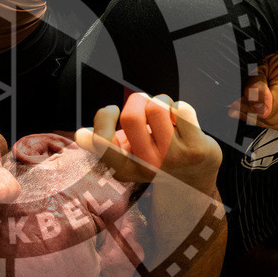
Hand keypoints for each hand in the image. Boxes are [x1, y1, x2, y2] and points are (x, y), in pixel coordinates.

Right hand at [75, 92, 221, 193]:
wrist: (193, 177)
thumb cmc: (154, 156)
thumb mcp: (126, 154)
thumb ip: (103, 143)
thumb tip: (80, 135)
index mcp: (124, 168)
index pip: (102, 141)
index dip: (104, 117)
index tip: (113, 111)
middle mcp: (147, 166)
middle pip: (131, 116)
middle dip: (137, 98)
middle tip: (144, 103)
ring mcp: (174, 159)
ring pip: (158, 107)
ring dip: (161, 100)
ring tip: (165, 111)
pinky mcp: (197, 150)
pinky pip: (181, 109)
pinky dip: (179, 107)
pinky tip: (182, 121)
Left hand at [230, 43, 277, 130]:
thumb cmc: (266, 45)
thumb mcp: (255, 62)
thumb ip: (255, 86)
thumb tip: (259, 109)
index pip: (270, 111)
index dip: (249, 110)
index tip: (235, 103)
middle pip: (276, 120)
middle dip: (252, 115)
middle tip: (236, 104)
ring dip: (262, 119)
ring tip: (246, 106)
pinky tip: (265, 109)